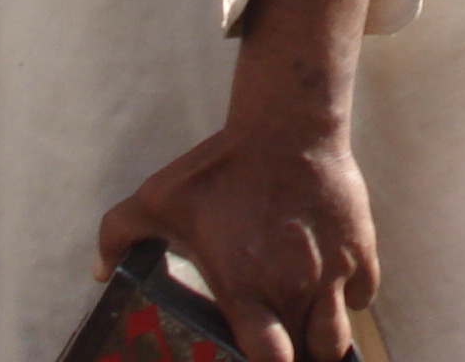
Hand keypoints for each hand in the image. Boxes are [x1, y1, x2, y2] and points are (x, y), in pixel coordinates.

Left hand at [95, 122, 377, 361]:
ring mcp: (331, 271)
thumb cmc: (222, 166)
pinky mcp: (360, 247)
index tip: (258, 356)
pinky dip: (351, 296)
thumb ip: (120, 236)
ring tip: (309, 327)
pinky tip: (332, 282)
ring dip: (323, 336)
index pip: (268, 360)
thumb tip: (100, 271)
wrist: (286, 126)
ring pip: (337, 336)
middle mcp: (291, 288)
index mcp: (245, 289)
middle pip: (308, 353)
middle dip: (295, 354)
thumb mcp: (158, 199)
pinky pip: (364, 294)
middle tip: (282, 340)